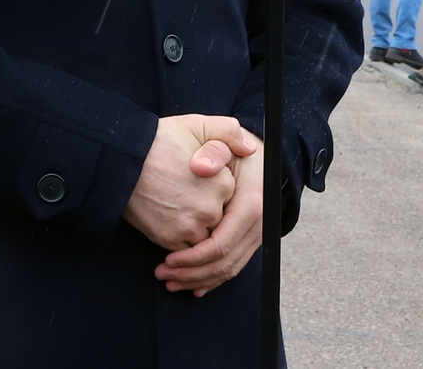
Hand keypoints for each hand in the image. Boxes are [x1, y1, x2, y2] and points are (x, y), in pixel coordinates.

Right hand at [123, 115, 256, 251]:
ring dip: (194, 229)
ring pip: (204, 237)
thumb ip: (229, 132)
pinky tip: (167, 220)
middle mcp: (211, 209)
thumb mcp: (197, 125)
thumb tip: (250, 149)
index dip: (213, 187)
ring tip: (175, 208)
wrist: (118, 160)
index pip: (229, 196)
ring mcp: (190, 227)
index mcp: (224, 183)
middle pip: (218, 218)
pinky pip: (185, 250)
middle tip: (184, 193)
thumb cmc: (157, 140)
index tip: (197, 179)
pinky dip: (179, 242)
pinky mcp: (169, 239)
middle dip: (205, 210)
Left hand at [157, 144, 264, 297]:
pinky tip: (194, 286)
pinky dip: (214, 278)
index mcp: (251, 202)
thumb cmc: (231, 144)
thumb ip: (214, 146)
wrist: (256, 152)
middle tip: (163, 275)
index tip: (168, 259)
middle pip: (226, 261)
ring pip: (231, 268)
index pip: (223, 242)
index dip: (194, 256)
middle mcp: (259, 222)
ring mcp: (257, 232)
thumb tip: (201, 166)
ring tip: (171, 281)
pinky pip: (235, 264)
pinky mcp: (251, 238)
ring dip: (200, 279)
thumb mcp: (221, 136)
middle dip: (193, 273)